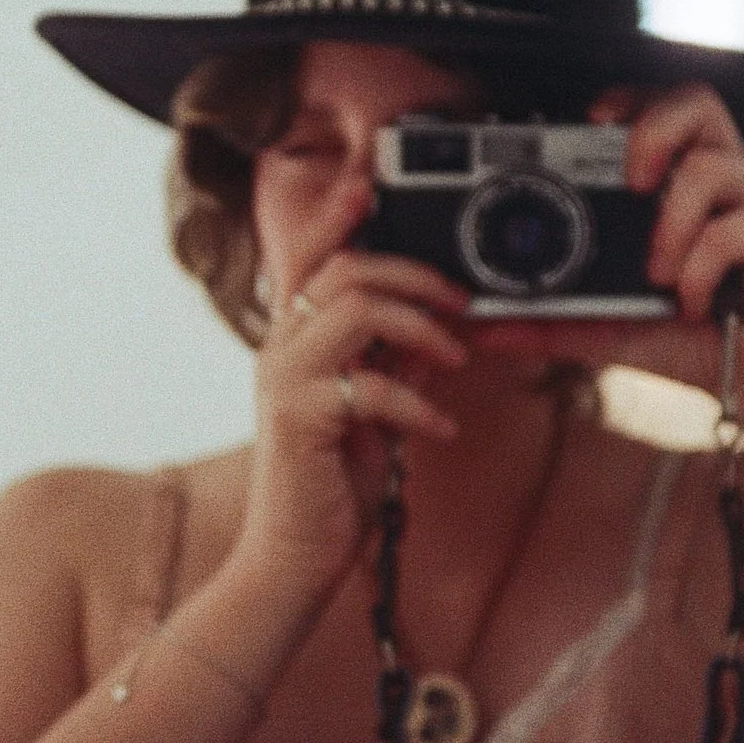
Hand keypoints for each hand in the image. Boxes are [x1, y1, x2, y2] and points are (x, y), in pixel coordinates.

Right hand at [241, 172, 470, 594]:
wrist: (293, 559)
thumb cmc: (331, 486)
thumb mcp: (372, 414)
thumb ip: (395, 366)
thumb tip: (438, 333)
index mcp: (293, 342)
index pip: (310, 259)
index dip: (338, 215)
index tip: (372, 183)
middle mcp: (280, 350)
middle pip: (344, 270)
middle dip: (414, 273)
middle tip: (463, 300)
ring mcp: (284, 381)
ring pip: (354, 309)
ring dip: (420, 326)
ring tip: (457, 355)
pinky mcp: (300, 419)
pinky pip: (370, 387)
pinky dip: (419, 405)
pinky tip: (443, 428)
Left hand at [475, 83, 743, 396]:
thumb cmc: (696, 342)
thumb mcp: (612, 329)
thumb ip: (555, 321)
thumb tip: (484, 327)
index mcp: (687, 182)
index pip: (662, 107)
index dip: (628, 98)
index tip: (588, 119)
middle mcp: (729, 178)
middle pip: (697, 101)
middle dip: (651, 129)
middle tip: (630, 181)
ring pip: (712, 166)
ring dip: (671, 223)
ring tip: (658, 276)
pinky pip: (736, 228)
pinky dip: (701, 268)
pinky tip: (692, 304)